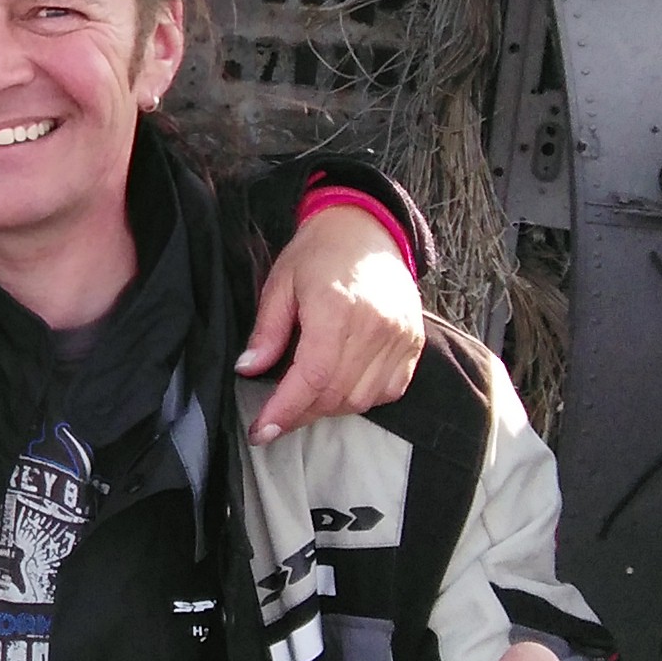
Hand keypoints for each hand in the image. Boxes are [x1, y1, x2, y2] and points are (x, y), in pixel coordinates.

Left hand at [238, 204, 423, 443]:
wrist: (367, 229)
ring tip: (303, 403)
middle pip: (336, 395)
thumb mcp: (280, 283)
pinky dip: (361, 399)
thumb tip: (248, 370)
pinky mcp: (414, 343)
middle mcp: (374, 327)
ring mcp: (400, 337)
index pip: (312, 377)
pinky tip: (338, 390)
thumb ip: (268, 330)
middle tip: (274, 419)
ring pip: (361, 399)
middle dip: (300, 414)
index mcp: (336, 309)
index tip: (261, 431)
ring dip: (328, 409)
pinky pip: (389, 391)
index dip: (285, 410)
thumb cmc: (318, 253)